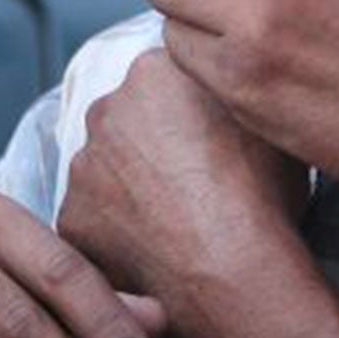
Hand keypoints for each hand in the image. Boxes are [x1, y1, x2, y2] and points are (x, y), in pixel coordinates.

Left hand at [58, 50, 308, 305]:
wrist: (230, 265)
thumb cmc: (258, 192)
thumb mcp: (266, 121)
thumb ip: (235, 95)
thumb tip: (238, 97)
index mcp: (153, 72)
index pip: (163, 80)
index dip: (188, 113)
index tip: (206, 140)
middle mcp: (107, 110)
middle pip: (127, 121)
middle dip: (151, 146)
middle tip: (190, 183)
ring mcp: (83, 165)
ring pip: (105, 171)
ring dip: (129, 190)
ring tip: (174, 222)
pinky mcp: (71, 218)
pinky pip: (93, 221)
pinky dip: (116, 234)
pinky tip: (153, 251)